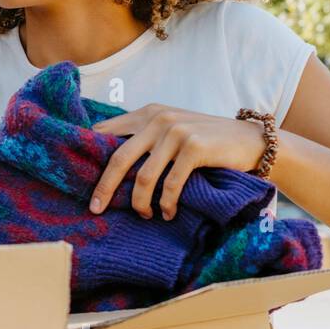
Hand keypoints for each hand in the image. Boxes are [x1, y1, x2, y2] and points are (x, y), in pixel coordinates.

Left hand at [88, 104, 266, 219]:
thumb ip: (144, 139)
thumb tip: (105, 167)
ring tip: (144, 215)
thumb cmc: (205, 141)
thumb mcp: (170, 131)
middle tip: (96, 209)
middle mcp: (158, 118)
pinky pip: (170, 184)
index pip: (106, 133)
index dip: (90, 158)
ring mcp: (176, 131)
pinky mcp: (194, 147)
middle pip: (118, 158)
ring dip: (140, 202)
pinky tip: (167, 213)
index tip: (79, 182)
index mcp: (147, 113)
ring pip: (143, 177)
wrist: (250, 140)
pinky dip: (166, 203)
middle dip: (104, 187)